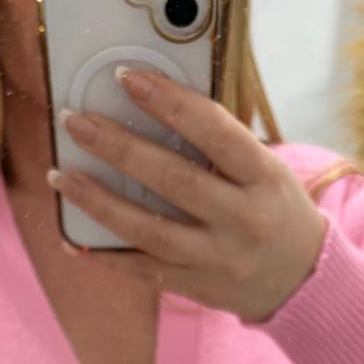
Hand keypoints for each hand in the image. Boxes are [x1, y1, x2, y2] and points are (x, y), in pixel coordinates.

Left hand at [47, 68, 328, 324]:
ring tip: (61, 176)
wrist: (302, 279)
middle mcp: (242, 220)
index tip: (127, 77)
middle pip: (171, 179)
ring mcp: (218, 259)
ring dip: (98, 201)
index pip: (214, 131)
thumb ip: (220, 144)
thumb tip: (153, 106)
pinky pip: (143, 271)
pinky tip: (74, 238)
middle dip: (117, 147)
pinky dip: (106, 255)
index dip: (168, 101)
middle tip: (74, 121)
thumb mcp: (266, 170)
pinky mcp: (196, 286)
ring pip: (148, 230)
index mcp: (264, 178)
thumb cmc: (275, 209)